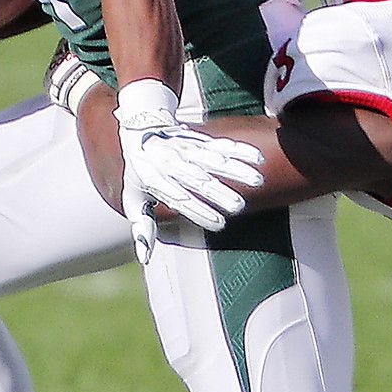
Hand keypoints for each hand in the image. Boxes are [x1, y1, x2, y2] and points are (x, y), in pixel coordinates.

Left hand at [114, 80, 263, 258]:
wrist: (139, 132)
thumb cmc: (139, 174)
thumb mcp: (133, 201)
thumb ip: (143, 229)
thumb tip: (146, 258)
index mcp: (158, 182)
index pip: (181, 199)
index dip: (200, 212)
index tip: (220, 225)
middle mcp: (174, 167)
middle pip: (200, 181)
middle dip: (220, 193)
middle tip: (239, 206)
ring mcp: (188, 152)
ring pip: (214, 161)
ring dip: (237, 170)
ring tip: (257, 180)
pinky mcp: (200, 142)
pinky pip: (222, 144)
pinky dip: (241, 150)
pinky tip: (258, 158)